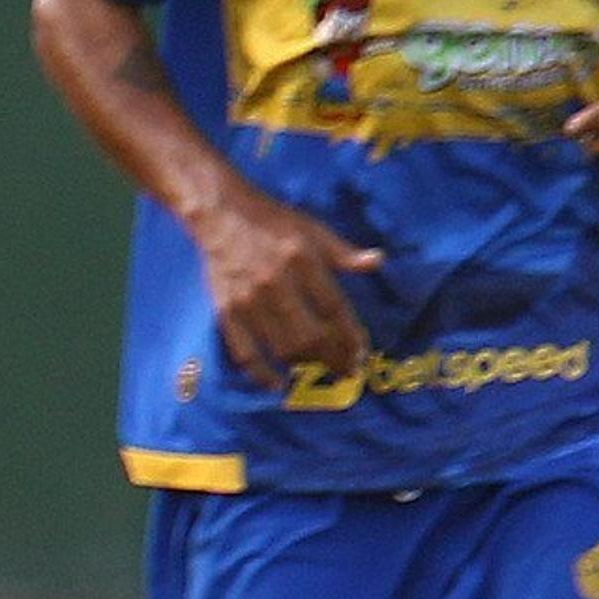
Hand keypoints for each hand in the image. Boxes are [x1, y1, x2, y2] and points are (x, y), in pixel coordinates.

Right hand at [183, 185, 382, 382]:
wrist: (220, 213)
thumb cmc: (272, 221)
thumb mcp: (313, 229)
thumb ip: (343, 252)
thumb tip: (378, 262)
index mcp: (302, 260)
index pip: (335, 309)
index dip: (351, 336)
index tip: (362, 353)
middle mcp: (275, 283)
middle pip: (312, 336)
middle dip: (334, 359)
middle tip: (347, 371)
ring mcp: (248, 300)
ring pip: (283, 347)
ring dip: (307, 367)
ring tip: (322, 372)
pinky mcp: (226, 311)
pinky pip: (244, 352)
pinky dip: (262, 374)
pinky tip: (277, 385)